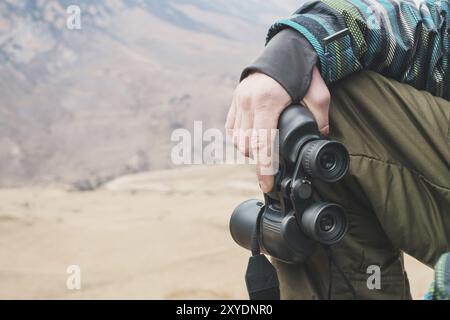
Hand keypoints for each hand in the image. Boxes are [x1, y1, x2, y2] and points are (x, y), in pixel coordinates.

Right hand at [225, 66, 329, 192]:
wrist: (285, 48)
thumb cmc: (302, 69)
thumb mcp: (318, 92)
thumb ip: (321, 116)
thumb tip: (321, 136)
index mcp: (267, 101)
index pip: (262, 144)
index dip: (264, 169)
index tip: (266, 185)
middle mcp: (248, 102)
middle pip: (248, 146)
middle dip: (260, 160)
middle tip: (274, 166)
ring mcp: (239, 100)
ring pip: (238, 139)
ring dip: (251, 150)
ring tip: (266, 151)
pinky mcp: (235, 99)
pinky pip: (232, 128)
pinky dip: (241, 139)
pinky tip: (252, 140)